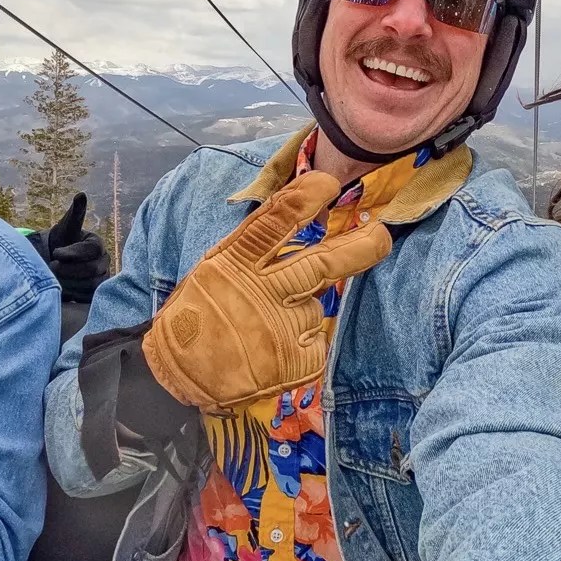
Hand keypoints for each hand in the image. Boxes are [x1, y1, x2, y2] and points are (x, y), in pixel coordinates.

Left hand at [31, 193, 108, 304]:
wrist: (56, 261)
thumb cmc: (61, 241)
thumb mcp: (66, 227)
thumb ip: (75, 213)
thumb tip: (81, 195)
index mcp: (98, 244)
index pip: (91, 250)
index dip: (73, 253)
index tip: (55, 253)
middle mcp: (105, 261)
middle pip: (92, 270)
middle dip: (69, 269)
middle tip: (51, 267)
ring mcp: (102, 278)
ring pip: (89, 285)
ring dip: (68, 282)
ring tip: (55, 278)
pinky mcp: (96, 294)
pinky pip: (87, 297)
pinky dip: (72, 294)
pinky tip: (62, 288)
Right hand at [143, 171, 390, 414]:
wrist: (178, 376)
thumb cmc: (197, 316)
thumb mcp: (214, 270)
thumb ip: (252, 249)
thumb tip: (295, 215)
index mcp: (235, 263)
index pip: (277, 221)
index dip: (306, 198)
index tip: (329, 184)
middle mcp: (262, 292)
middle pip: (323, 263)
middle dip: (361, 247)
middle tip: (383, 234)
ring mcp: (280, 328)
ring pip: (317, 307)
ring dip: (301, 314)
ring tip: (267, 329)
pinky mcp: (293, 362)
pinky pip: (315, 344)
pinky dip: (302, 345)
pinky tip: (273, 352)